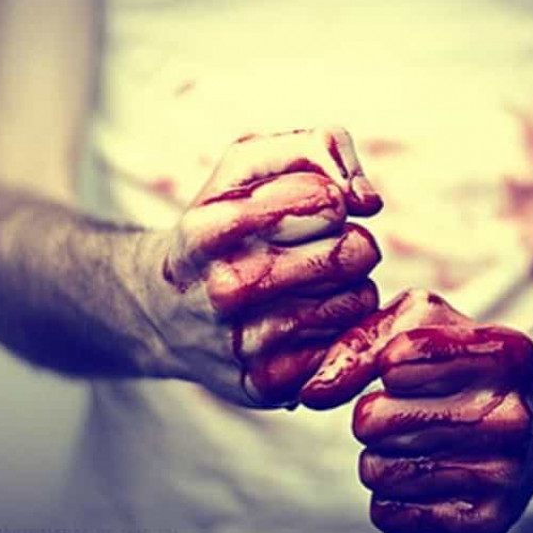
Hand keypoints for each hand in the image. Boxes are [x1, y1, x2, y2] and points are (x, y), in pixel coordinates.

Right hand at [138, 127, 382, 407]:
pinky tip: (311, 320)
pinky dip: (342, 327)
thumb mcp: (245, 165)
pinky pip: (348, 344)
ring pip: (357, 299)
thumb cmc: (220, 228)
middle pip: (350, 252)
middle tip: (325, 248)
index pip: (325, 200)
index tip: (315, 207)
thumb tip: (367, 199)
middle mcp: (223, 288)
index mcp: (210, 229)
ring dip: (352, 286)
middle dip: (350, 242)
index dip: (331, 199)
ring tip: (315, 284)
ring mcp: (245, 342)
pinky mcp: (268, 384)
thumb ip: (314, 148)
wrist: (165, 310)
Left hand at [300, 290, 532, 532]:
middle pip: (372, 421)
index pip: (395, 359)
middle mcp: (512, 416)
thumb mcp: (418, 324)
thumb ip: (359, 345)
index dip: (387, 363)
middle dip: (372, 413)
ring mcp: (504, 473)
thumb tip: (313, 393)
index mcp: (504, 353)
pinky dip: (390, 494)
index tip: (406, 366)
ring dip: (378, 454)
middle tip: (406, 409)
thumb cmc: (460, 359)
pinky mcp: (486, 522)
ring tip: (417, 441)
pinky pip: (388, 513)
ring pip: (375, 470)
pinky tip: (424, 474)